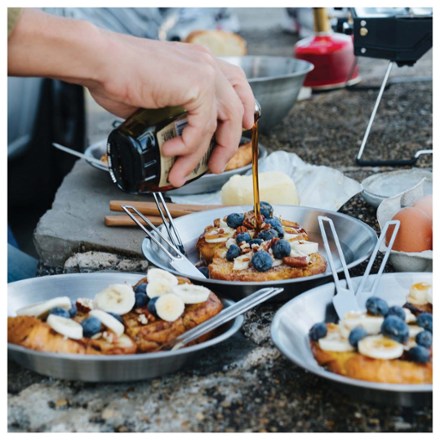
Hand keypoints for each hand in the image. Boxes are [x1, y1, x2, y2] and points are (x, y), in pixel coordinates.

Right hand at [8, 9, 255, 187]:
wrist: (100, 62)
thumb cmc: (120, 77)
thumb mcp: (158, 96)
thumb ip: (177, 113)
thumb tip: (180, 140)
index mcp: (199, 63)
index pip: (236, 84)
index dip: (244, 108)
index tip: (244, 128)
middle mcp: (206, 65)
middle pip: (234, 110)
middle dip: (227, 144)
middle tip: (215, 166)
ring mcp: (203, 73)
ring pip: (218, 125)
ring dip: (198, 156)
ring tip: (180, 173)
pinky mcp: (196, 85)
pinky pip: (201, 127)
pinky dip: (186, 146)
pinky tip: (169, 150)